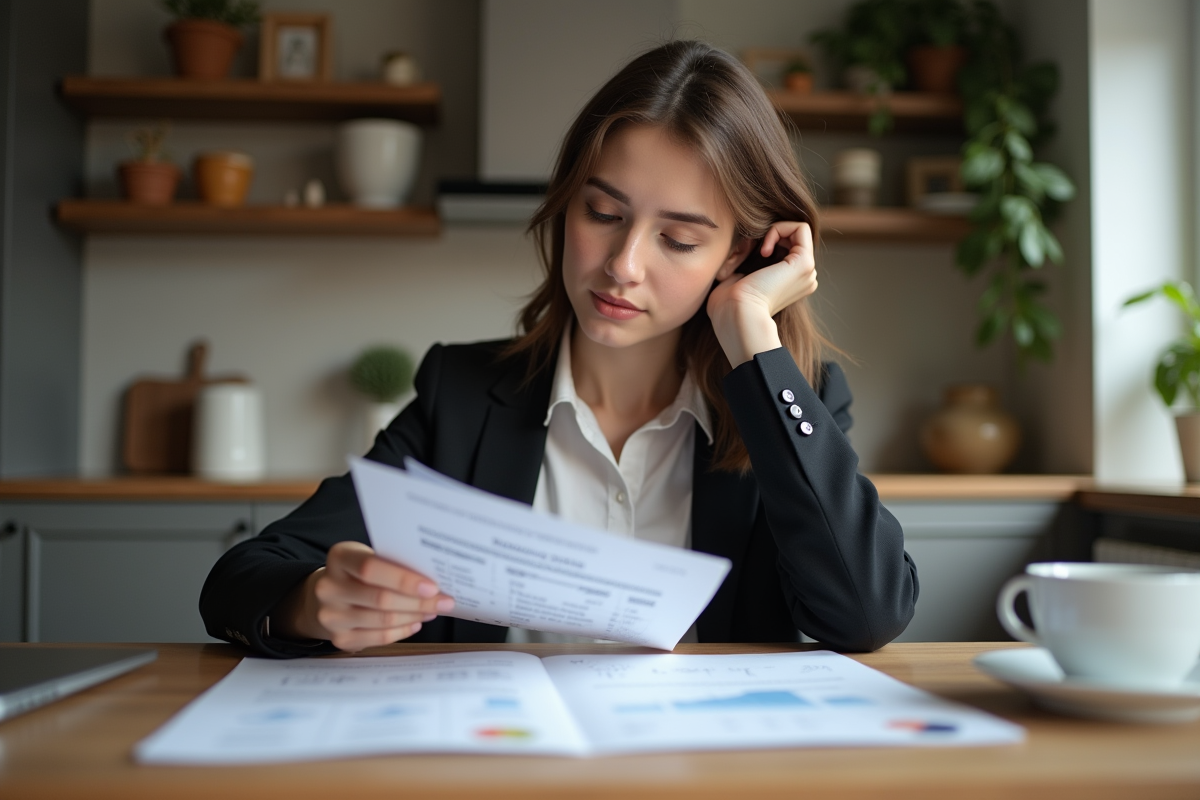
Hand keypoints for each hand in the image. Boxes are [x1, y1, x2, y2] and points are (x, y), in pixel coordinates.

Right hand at [273, 541, 454, 651]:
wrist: (327, 596)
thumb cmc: (358, 573)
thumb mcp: (369, 557)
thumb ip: (394, 564)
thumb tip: (435, 579)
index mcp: (339, 558)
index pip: (370, 568)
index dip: (404, 579)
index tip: (433, 586)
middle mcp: (329, 587)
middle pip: (381, 598)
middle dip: (419, 602)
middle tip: (445, 602)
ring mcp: (331, 616)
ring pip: (383, 620)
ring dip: (415, 616)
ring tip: (433, 610)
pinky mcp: (339, 638)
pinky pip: (379, 638)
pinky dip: (403, 631)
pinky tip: (416, 622)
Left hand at [707, 221, 817, 366]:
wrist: (737, 318)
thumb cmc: (728, 306)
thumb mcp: (736, 277)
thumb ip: (745, 261)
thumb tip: (747, 241)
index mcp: (789, 284)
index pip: (785, 247)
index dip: (766, 240)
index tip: (748, 253)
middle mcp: (803, 278)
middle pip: (792, 238)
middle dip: (768, 235)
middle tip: (750, 250)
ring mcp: (807, 272)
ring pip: (797, 231)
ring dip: (772, 232)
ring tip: (757, 252)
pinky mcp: (804, 263)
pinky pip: (800, 228)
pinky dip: (779, 229)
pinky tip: (764, 249)